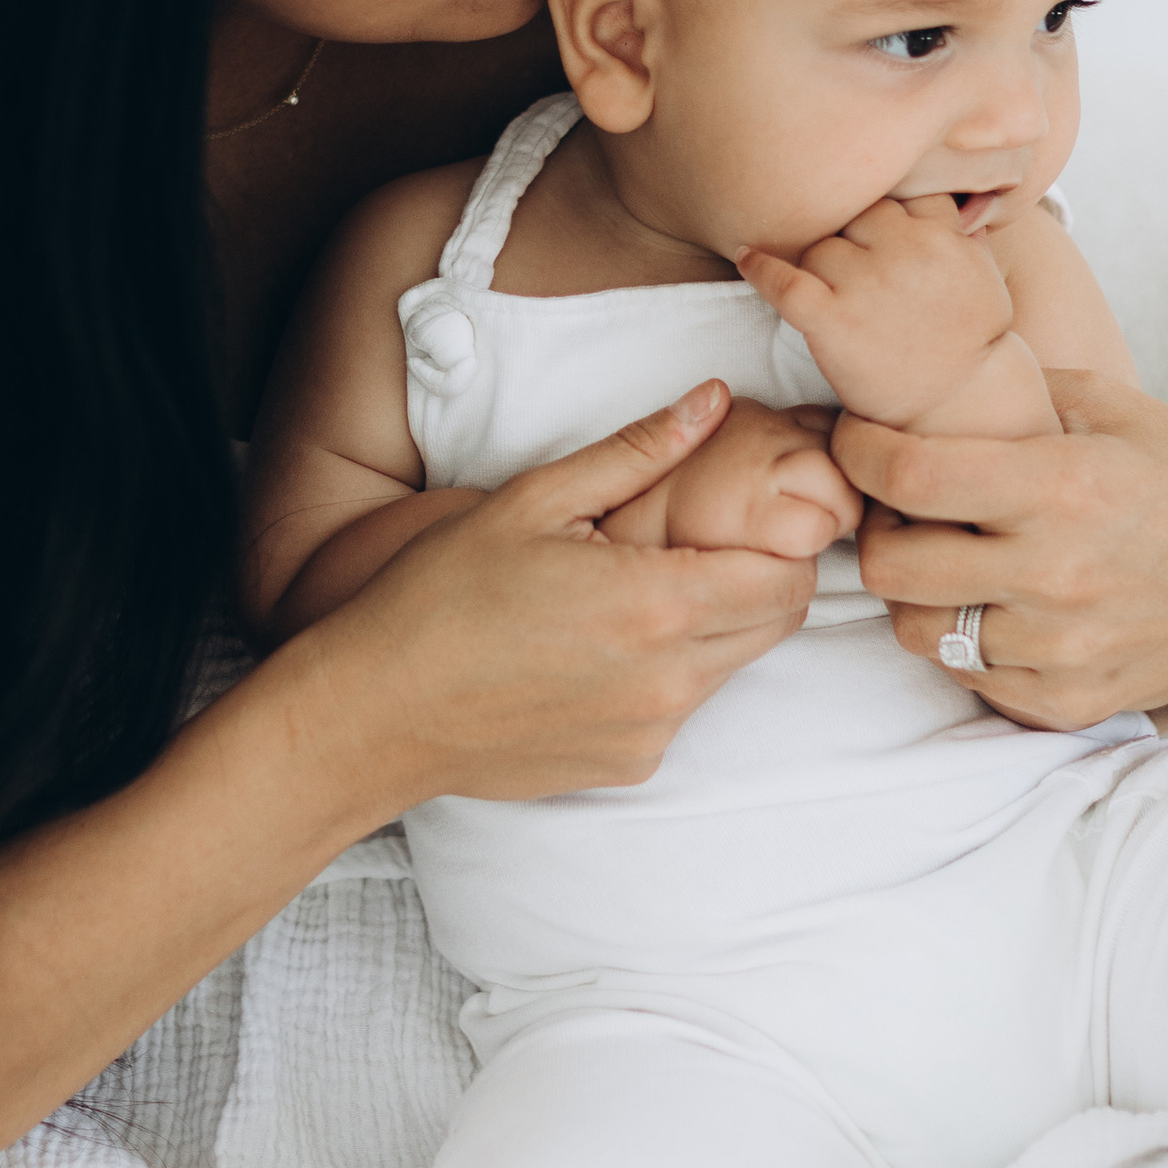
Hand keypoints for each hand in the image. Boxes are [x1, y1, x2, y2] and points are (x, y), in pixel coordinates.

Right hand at [311, 381, 816, 807]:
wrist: (378, 711)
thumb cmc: (442, 597)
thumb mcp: (535, 500)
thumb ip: (639, 450)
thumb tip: (715, 401)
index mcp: (657, 603)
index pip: (788, 575)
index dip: (782, 538)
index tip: (747, 513)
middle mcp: (670, 679)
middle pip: (778, 622)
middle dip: (759, 576)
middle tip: (696, 542)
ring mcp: (652, 732)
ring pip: (732, 665)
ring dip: (711, 625)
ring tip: (632, 593)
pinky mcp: (629, 765)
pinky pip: (681, 709)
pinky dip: (663, 674)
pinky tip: (595, 650)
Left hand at [739, 192, 1013, 424]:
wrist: (958, 404)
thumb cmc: (970, 341)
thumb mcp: (985, 275)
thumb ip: (964, 234)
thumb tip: (963, 202)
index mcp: (941, 233)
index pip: (894, 193)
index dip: (881, 215)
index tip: (873, 233)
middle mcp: (905, 249)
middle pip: (852, 217)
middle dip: (850, 242)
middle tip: (852, 276)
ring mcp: (867, 283)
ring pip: (819, 249)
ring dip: (818, 268)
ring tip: (832, 297)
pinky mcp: (834, 319)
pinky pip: (784, 280)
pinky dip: (761, 269)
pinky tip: (746, 258)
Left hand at [832, 368, 1167, 731]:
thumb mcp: (1115, 409)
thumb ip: (1017, 396)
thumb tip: (924, 380)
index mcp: (1064, 487)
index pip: (908, 475)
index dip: (859, 452)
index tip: (858, 439)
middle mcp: (1057, 574)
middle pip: (891, 568)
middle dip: (878, 532)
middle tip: (899, 510)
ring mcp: (1064, 648)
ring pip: (919, 634)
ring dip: (920, 595)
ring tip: (950, 561)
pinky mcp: (1074, 702)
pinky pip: (973, 681)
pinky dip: (971, 645)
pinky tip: (1000, 608)